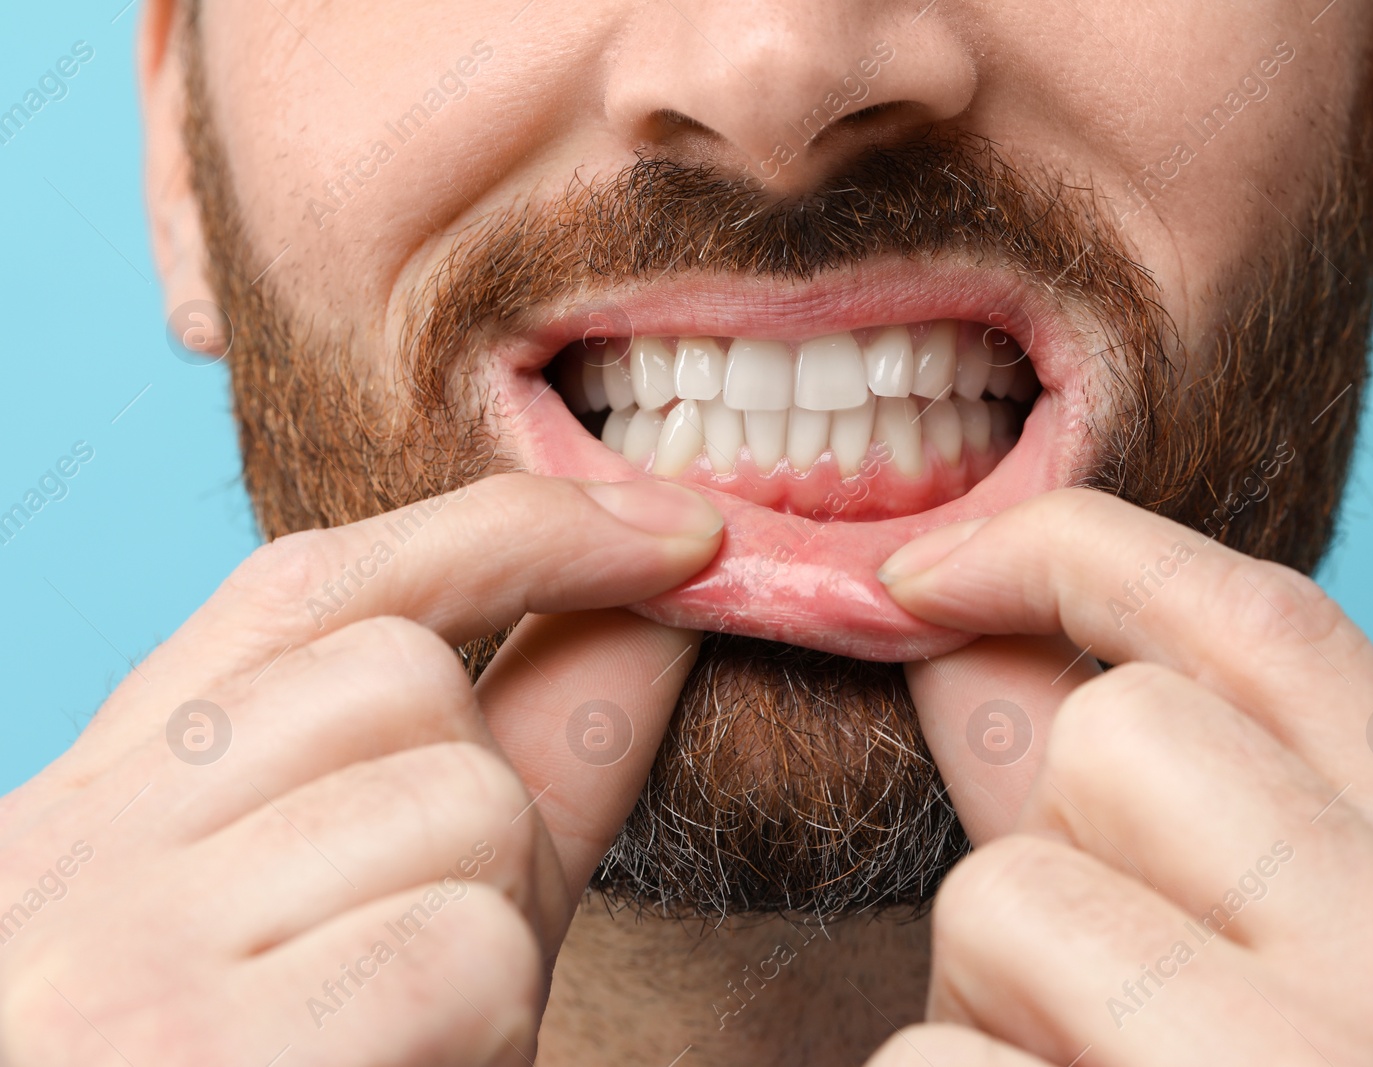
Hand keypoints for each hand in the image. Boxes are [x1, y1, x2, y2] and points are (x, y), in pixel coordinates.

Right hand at [0, 474, 721, 1066]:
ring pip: (456, 803)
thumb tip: (649, 615)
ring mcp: (125, 951)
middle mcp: (82, 854)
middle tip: (421, 962)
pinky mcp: (204, 1051)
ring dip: (491, 929)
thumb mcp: (350, 925)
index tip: (667, 531)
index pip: (312, 591)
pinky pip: (461, 943)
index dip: (508, 532)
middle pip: (405, 690)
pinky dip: (484, 1025)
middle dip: (484, 806)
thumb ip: (496, 769)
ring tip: (397, 1044)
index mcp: (102, 809)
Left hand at [870, 488, 1372, 1066]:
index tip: (924, 574)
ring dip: (988, 1009)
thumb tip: (967, 638)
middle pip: (1114, 743)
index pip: (1277, 632)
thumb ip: (1138, 812)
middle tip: (1095, 1018)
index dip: (1079, 557)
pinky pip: (929, 1065)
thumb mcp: (1288, 984)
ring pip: (1007, 895)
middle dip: (1049, 857)